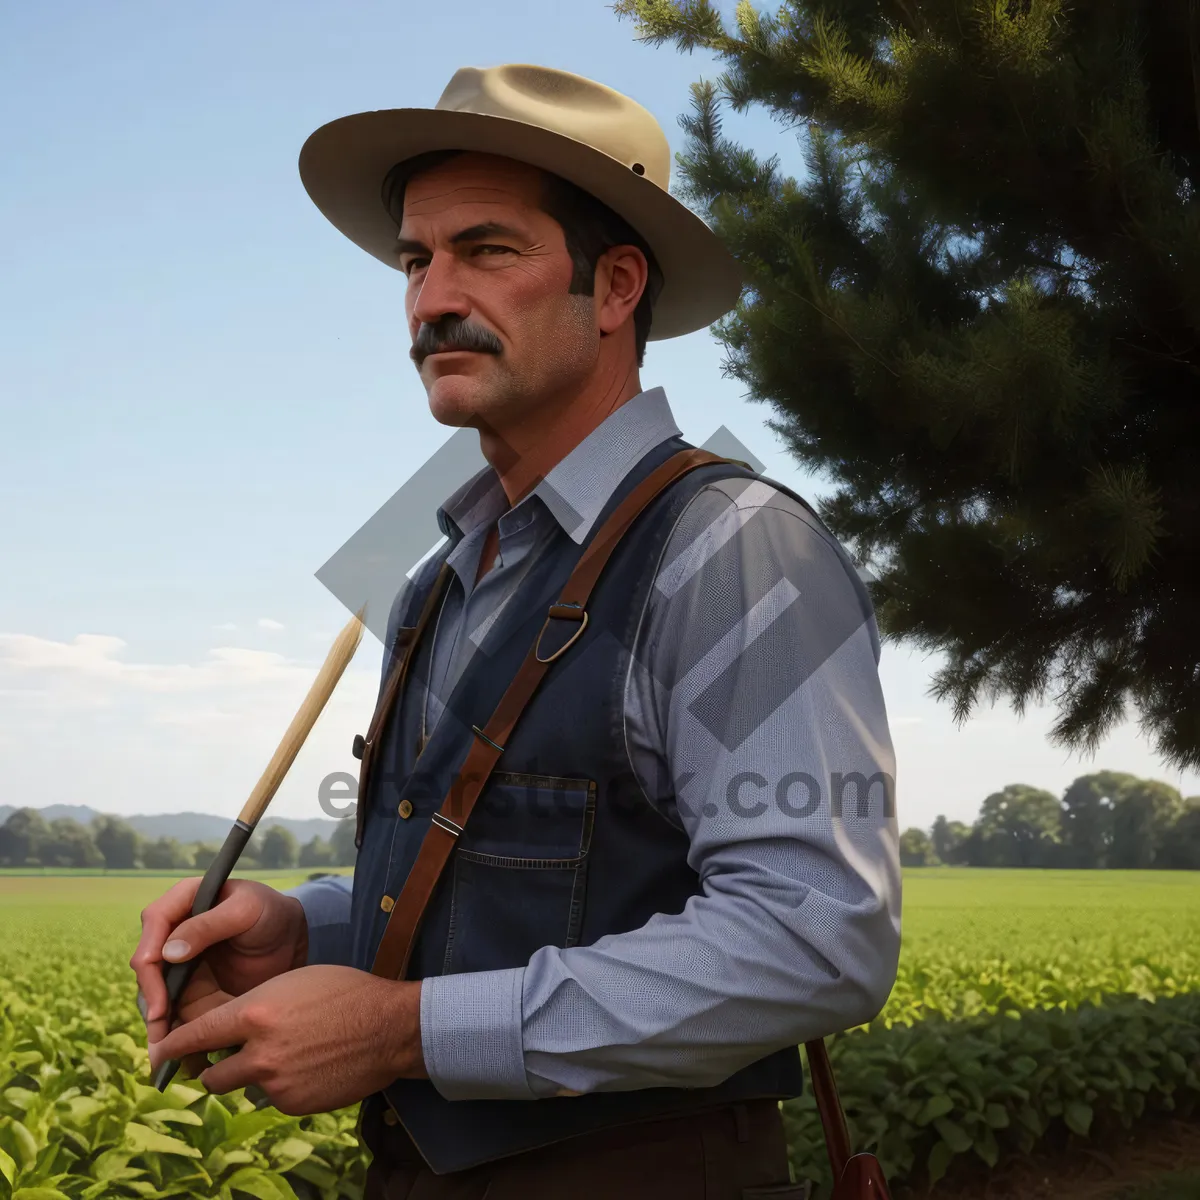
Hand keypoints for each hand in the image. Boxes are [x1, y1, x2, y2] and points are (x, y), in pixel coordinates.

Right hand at [130, 877, 308, 1047]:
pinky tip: (180, 1058)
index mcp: (182, 901)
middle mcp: (172, 932)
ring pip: (155, 995)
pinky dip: (174, 1034)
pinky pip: (173, 1013)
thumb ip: (210, 924)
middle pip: (148, 966)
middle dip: (151, 1001)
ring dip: (158, 1025)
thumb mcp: (247, 910)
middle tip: (161, 1036)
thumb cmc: (270, 912)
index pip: (154, 923)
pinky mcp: (188, 989)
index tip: (160, 994)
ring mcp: (177, 964)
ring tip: (167, 1056)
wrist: (290, 937)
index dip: (150, 959)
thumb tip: (168, 953)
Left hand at [147, 965, 425, 1113]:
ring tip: (276, 1057)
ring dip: (247, 1076)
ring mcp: (275, 1083)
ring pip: (239, 1088)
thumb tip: (227, 1027)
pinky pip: (270, 1099)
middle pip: (210, 1073)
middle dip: (214, 1066)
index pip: (194, 1035)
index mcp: (254, 1013)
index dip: (171, 1045)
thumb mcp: (292, 983)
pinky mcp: (293, 1105)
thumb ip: (254, 1006)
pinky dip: (279, 1086)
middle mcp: (258, 1052)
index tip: (158, 1052)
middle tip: (227, 1056)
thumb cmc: (343, 992)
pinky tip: (304, 1067)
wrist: (388, 1028)